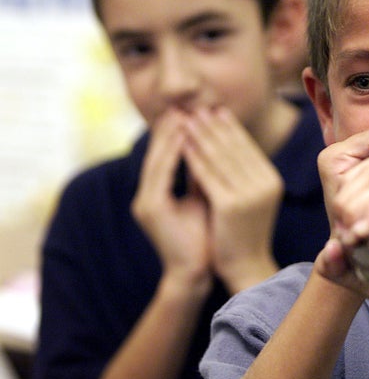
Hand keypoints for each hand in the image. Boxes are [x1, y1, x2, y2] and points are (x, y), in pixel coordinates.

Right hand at [131, 109, 211, 293]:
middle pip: (157, 153)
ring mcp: (145, 202)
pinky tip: (183, 138)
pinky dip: (171, 154)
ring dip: (169, 136)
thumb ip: (202, 176)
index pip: (166, 155)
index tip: (191, 112)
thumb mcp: (203, 199)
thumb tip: (213, 150)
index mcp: (157, 193)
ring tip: (183, 115)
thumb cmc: (203, 237)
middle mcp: (147, 195)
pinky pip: (160, 174)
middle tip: (184, 105)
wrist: (196, 272)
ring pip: (157, 159)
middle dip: (170, 129)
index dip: (176, 132)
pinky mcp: (151, 209)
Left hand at [182, 107, 281, 292]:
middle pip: (234, 147)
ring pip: (220, 157)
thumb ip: (241, 172)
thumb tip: (225, 140)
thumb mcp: (249, 197)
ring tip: (187, 119)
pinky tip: (181, 144)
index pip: (248, 147)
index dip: (230, 127)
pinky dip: (193, 156)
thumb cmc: (243, 232)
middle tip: (198, 107)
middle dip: (214, 126)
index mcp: (272, 180)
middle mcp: (265, 184)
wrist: (245, 267)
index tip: (215, 110)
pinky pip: (207, 174)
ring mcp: (250, 194)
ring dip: (201, 135)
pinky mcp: (231, 205)